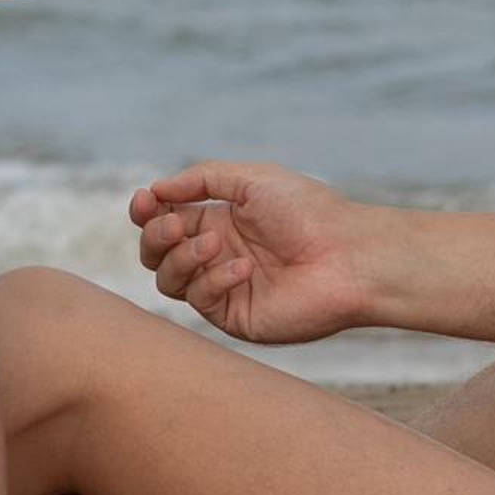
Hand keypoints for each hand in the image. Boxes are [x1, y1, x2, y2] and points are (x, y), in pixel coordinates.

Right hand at [128, 159, 373, 342]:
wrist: (348, 255)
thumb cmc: (308, 211)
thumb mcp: (253, 179)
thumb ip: (202, 179)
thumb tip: (157, 188)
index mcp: (218, 220)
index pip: (164, 219)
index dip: (146, 211)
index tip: (145, 200)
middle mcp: (216, 254)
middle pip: (156, 252)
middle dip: (156, 236)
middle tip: (176, 226)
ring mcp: (223, 287)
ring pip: (169, 279)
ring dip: (182, 258)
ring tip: (215, 244)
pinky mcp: (234, 315)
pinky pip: (200, 300)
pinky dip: (214, 280)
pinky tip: (244, 268)